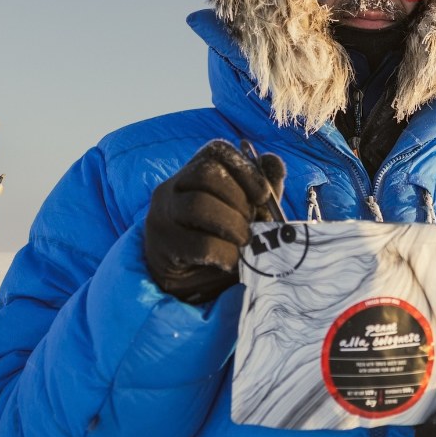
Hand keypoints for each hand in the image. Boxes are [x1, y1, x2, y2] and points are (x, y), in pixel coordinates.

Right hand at [143, 140, 284, 303]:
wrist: (189, 285)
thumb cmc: (219, 241)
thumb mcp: (245, 214)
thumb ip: (261, 191)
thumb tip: (273, 161)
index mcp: (193, 173)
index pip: (215, 151)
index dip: (244, 168)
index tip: (263, 195)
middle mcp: (171, 188)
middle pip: (205, 174)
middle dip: (238, 199)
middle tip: (251, 224)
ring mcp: (162, 215)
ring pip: (198, 204)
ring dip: (232, 225)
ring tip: (244, 243)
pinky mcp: (162, 247)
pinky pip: (200, 244)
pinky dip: (226, 254)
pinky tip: (231, 262)